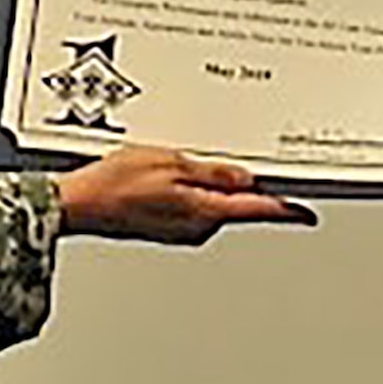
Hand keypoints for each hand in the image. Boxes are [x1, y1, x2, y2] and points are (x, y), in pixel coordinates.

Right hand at [57, 144, 318, 244]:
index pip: (258, 211)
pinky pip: (190, 203)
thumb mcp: (171, 163)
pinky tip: (164, 172)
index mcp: (205, 213)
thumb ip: (213, 172)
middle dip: (235, 179)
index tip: (305, 211)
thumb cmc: (115, 186)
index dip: (285, 209)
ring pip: (210, 201)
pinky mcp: (166, 225)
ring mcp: (181, 229)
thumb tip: (245, 178)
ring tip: (176, 160)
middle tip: (220, 155)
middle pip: (235, 202)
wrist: (77, 205)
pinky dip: (187, 186)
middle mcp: (198, 228)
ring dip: (206, 180)